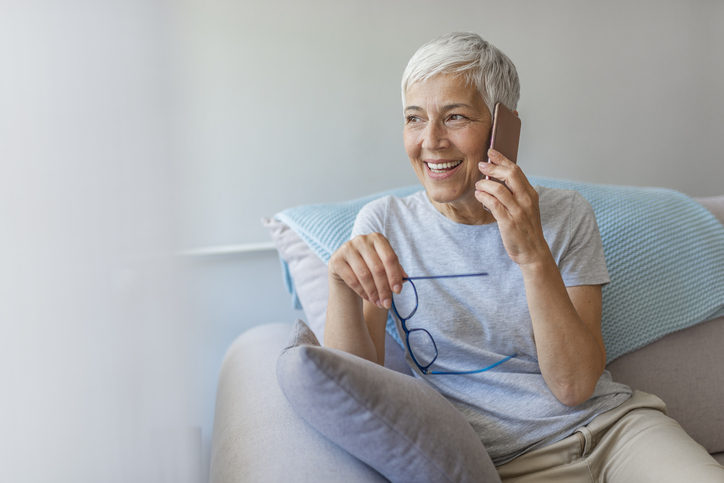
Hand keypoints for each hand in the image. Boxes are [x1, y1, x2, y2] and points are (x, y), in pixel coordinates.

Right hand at [328, 233, 405, 308]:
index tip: (398, 291)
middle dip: (384, 289)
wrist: (346, 268)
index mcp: (377, 238)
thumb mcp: (383, 265)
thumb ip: (395, 270)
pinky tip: (368, 298)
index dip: (394, 276)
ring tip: (379, 303)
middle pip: (377, 268)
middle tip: (387, 303)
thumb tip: (405, 279)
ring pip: (364, 275)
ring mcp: (347, 248)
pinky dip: (362, 292)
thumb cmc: (369, 266)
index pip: (389, 258)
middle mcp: (362, 240)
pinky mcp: (336, 260)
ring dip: (374, 293)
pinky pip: (352, 280)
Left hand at [474, 149, 548, 266]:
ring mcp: (518, 211)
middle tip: (481, 165)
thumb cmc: (526, 229)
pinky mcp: (508, 222)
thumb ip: (515, 193)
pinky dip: (483, 197)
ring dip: (484, 184)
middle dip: (493, 167)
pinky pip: (493, 204)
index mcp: (530, 194)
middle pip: (510, 175)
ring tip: (478, 185)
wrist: (533, 251)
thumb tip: (499, 178)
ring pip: (499, 189)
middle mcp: (526, 200)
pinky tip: (479, 195)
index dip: (503, 159)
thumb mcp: (526, 207)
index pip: (516, 170)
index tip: (491, 152)